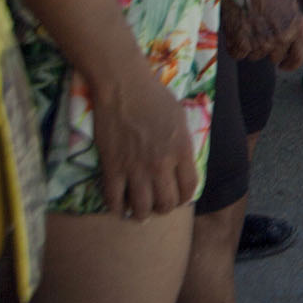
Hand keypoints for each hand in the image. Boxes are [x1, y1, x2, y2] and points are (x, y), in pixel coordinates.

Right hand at [91, 68, 199, 218]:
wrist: (124, 88)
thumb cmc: (155, 97)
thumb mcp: (180, 118)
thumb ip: (183, 143)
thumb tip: (183, 162)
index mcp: (182, 150)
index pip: (190, 188)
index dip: (186, 198)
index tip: (180, 199)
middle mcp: (161, 164)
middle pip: (167, 203)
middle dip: (164, 208)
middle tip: (159, 205)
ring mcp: (136, 168)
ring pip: (141, 208)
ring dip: (142, 214)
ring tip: (140, 212)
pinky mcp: (112, 168)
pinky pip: (114, 200)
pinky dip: (117, 208)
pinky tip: (119, 207)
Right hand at [222, 0, 302, 69]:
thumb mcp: (289, 4)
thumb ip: (291, 24)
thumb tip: (290, 38)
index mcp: (297, 26)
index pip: (300, 55)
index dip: (291, 63)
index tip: (284, 65)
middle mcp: (282, 37)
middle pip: (275, 57)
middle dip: (267, 49)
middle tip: (259, 34)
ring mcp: (262, 43)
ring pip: (255, 56)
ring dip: (250, 46)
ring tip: (247, 26)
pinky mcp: (242, 44)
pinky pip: (238, 54)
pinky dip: (235, 46)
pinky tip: (236, 31)